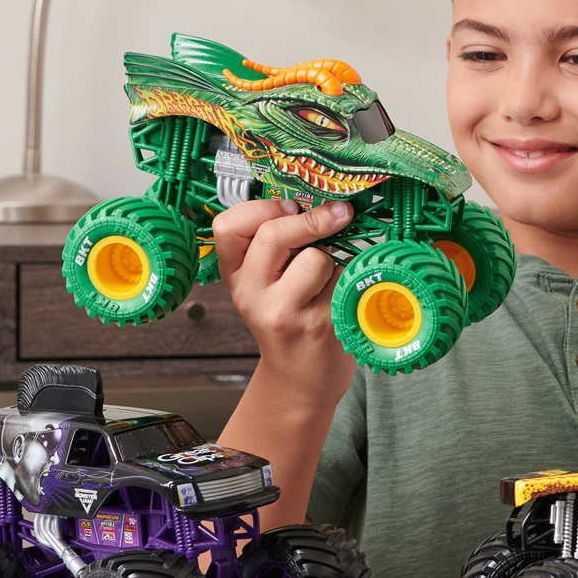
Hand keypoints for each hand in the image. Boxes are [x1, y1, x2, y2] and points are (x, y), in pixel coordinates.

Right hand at [212, 198, 357, 405]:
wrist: (302, 379)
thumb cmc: (292, 320)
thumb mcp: (268, 281)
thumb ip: (277, 242)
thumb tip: (316, 197)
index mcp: (235, 276)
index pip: (228, 225)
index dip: (263, 207)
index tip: (291, 207)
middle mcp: (251, 295)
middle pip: (272, 235)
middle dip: (311, 219)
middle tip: (337, 215)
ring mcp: (283, 314)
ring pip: (315, 258)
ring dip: (334, 257)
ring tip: (330, 276)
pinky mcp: (318, 326)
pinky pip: (342, 281)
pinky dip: (350, 280)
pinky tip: (341, 295)